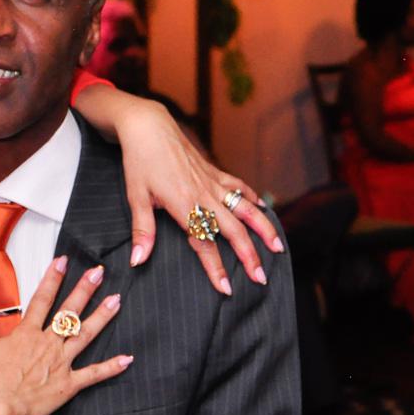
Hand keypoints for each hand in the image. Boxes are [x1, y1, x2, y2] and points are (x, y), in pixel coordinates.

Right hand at [0, 258, 129, 414]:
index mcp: (26, 334)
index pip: (42, 299)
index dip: (53, 278)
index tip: (63, 262)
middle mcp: (47, 344)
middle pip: (69, 311)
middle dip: (85, 290)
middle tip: (98, 273)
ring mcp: (60, 363)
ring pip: (85, 334)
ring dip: (102, 316)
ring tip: (116, 301)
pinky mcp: (68, 385)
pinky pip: (93, 374)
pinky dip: (111, 367)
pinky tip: (127, 359)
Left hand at [113, 99, 281, 292]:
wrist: (147, 126)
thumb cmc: (138, 162)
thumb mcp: (135, 197)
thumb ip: (142, 231)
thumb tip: (138, 260)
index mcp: (184, 205)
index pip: (204, 243)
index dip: (215, 268)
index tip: (226, 288)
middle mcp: (204, 195)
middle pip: (233, 230)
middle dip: (249, 256)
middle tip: (261, 278)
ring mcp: (212, 182)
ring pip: (245, 208)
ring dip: (263, 228)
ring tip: (278, 247)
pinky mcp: (214, 171)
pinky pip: (238, 186)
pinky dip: (253, 198)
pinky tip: (264, 208)